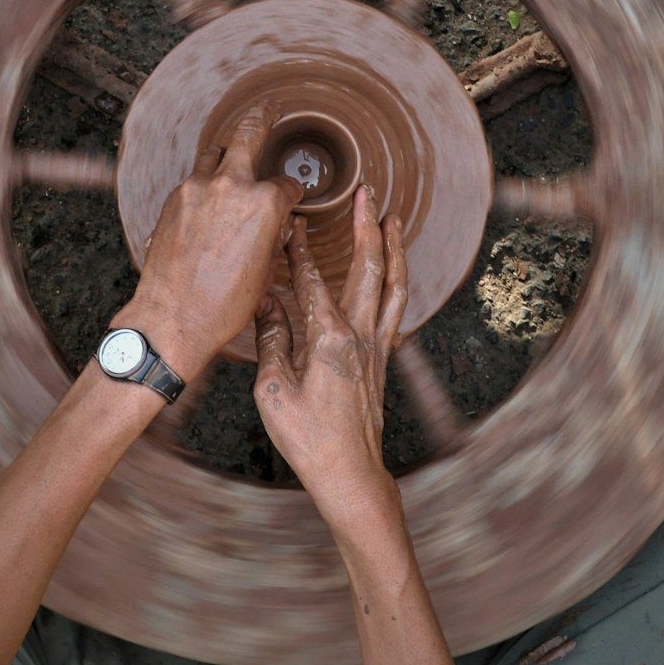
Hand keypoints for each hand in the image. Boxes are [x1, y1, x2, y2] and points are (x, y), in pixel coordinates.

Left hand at [114, 103, 302, 379]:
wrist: (174, 317)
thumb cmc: (225, 303)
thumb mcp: (266, 270)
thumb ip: (271, 234)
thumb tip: (274, 224)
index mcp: (265, 203)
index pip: (286, 183)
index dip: (292, 191)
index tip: (292, 195)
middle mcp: (231, 186)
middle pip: (249, 133)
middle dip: (263, 117)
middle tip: (270, 107)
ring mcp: (198, 188)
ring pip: (214, 154)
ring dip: (226, 156)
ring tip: (231, 160)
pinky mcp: (173, 199)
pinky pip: (194, 180)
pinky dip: (205, 185)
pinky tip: (208, 203)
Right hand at [253, 185, 406, 520]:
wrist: (349, 472)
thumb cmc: (307, 436)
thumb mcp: (272, 389)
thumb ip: (271, 339)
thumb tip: (266, 303)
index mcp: (329, 337)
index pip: (313, 280)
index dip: (300, 250)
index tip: (292, 223)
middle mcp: (360, 334)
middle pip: (369, 267)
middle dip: (367, 226)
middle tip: (367, 193)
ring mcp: (377, 345)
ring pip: (393, 284)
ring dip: (393, 248)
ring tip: (392, 219)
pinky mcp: (383, 358)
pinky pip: (396, 308)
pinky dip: (397, 281)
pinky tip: (393, 272)